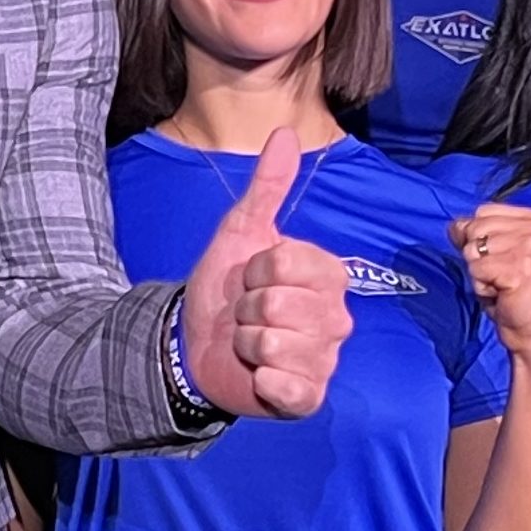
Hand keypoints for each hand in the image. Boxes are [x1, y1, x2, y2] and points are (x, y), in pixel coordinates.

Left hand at [181, 127, 351, 417]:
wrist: (194, 344)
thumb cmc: (224, 287)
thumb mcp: (240, 232)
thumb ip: (268, 188)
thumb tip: (285, 133)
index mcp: (327, 275)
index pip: (286, 262)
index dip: (254, 270)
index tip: (250, 278)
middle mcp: (336, 318)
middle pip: (278, 304)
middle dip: (246, 309)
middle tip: (245, 315)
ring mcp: (325, 359)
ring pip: (274, 343)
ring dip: (246, 344)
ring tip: (248, 343)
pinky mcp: (309, 397)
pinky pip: (288, 386)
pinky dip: (263, 381)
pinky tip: (259, 377)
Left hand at [451, 202, 530, 374]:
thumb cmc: (514, 293)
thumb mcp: (496, 254)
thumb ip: (476, 234)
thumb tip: (454, 225)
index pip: (483, 212)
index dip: (476, 238)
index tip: (498, 260)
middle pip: (476, 228)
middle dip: (477, 257)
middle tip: (499, 277)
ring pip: (473, 250)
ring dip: (479, 274)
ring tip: (500, 286)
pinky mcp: (520, 269)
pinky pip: (476, 270)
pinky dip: (482, 287)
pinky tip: (501, 295)